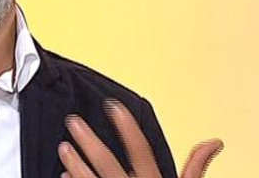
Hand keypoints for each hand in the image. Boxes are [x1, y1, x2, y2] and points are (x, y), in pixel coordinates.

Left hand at [58, 100, 222, 177]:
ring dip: (75, 163)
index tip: (112, 106)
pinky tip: (63, 173)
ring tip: (63, 146)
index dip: (127, 127)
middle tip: (73, 121)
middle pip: (108, 163)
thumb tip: (214, 142)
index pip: (142, 151)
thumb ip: (195, 167)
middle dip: (89, 141)